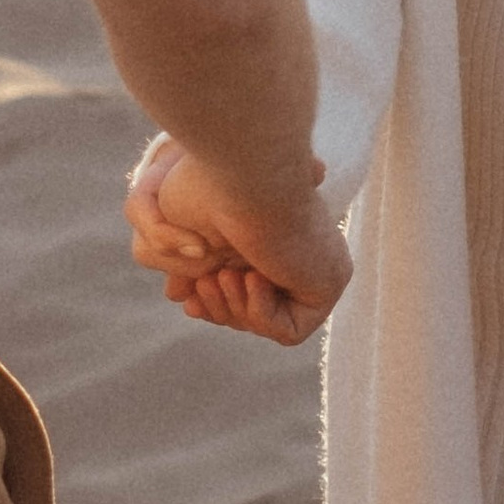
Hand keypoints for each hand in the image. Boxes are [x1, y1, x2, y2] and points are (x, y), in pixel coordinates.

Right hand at [124, 137, 351, 345]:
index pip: (242, 290)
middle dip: (221, 307)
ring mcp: (313, 270)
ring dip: (236, 308)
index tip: (188, 302)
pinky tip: (254, 278)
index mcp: (268, 237)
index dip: (215, 302)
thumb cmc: (209, 186)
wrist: (244, 172)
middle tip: (204, 284)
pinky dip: (262, 313)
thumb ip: (188, 267)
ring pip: (269, 323)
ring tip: (225, 275)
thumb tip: (177, 297)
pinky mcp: (327, 285)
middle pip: (253, 310)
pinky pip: (290, 331)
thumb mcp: (189, 234)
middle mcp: (295, 254)